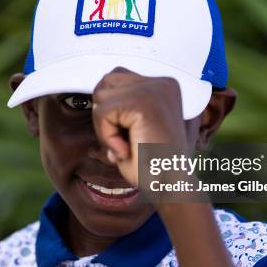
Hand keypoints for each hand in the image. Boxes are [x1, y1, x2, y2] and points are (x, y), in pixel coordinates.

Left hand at [92, 67, 186, 185]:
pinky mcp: (143, 103)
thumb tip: (96, 99)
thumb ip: (119, 108)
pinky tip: (127, 149)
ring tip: (128, 145)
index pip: (115, 78)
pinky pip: (103, 113)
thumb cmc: (151, 164)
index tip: (130, 135)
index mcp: (163, 86)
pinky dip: (107, 136)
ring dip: (105, 127)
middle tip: (126, 142)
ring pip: (101, 97)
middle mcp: (161, 82)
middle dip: (105, 115)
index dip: (111, 110)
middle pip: (105, 82)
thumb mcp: (134, 128)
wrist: (170, 187)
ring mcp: (153, 89)